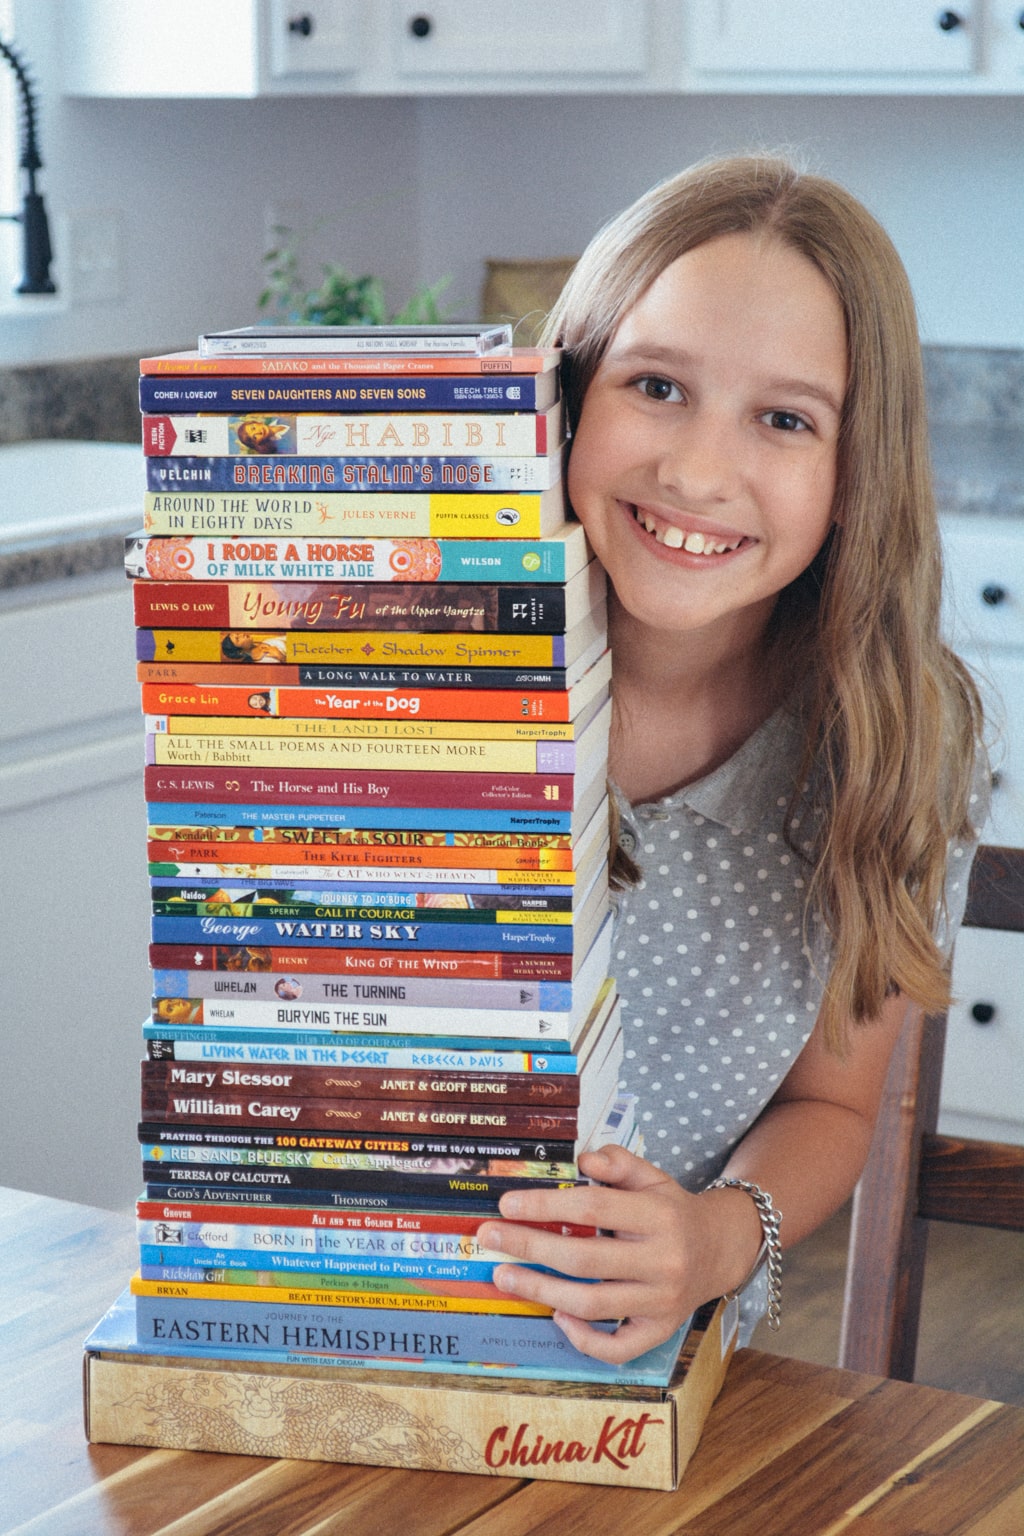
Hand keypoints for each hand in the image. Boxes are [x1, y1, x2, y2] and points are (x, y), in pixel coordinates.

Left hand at [477, 1143, 747, 1364]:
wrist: (720, 1250)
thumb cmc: (672, 1210)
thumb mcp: (653, 1176)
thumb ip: (619, 1162)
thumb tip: (582, 1158)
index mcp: (658, 1216)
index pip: (593, 1207)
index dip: (546, 1204)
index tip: (507, 1203)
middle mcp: (661, 1261)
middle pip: (583, 1258)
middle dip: (530, 1247)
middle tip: (489, 1237)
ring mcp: (661, 1301)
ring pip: (592, 1304)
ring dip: (541, 1291)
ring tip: (505, 1276)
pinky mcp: (660, 1331)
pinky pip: (617, 1347)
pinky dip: (583, 1338)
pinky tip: (557, 1316)